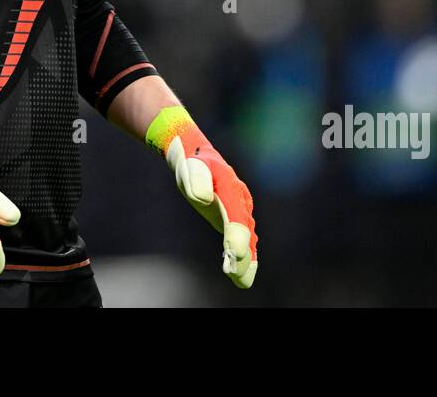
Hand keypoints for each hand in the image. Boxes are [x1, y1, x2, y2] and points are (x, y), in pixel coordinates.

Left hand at [151, 110, 258, 288]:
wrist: (196, 156)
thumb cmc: (192, 161)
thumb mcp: (190, 165)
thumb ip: (197, 180)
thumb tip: (204, 199)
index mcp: (229, 186)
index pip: (234, 213)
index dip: (236, 234)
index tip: (235, 252)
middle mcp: (239, 199)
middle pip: (243, 229)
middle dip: (242, 253)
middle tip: (238, 274)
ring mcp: (239, 208)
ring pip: (245, 236)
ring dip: (245, 258)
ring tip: (242, 280)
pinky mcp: (234, 217)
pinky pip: (241, 238)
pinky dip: (242, 255)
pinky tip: (241, 275)